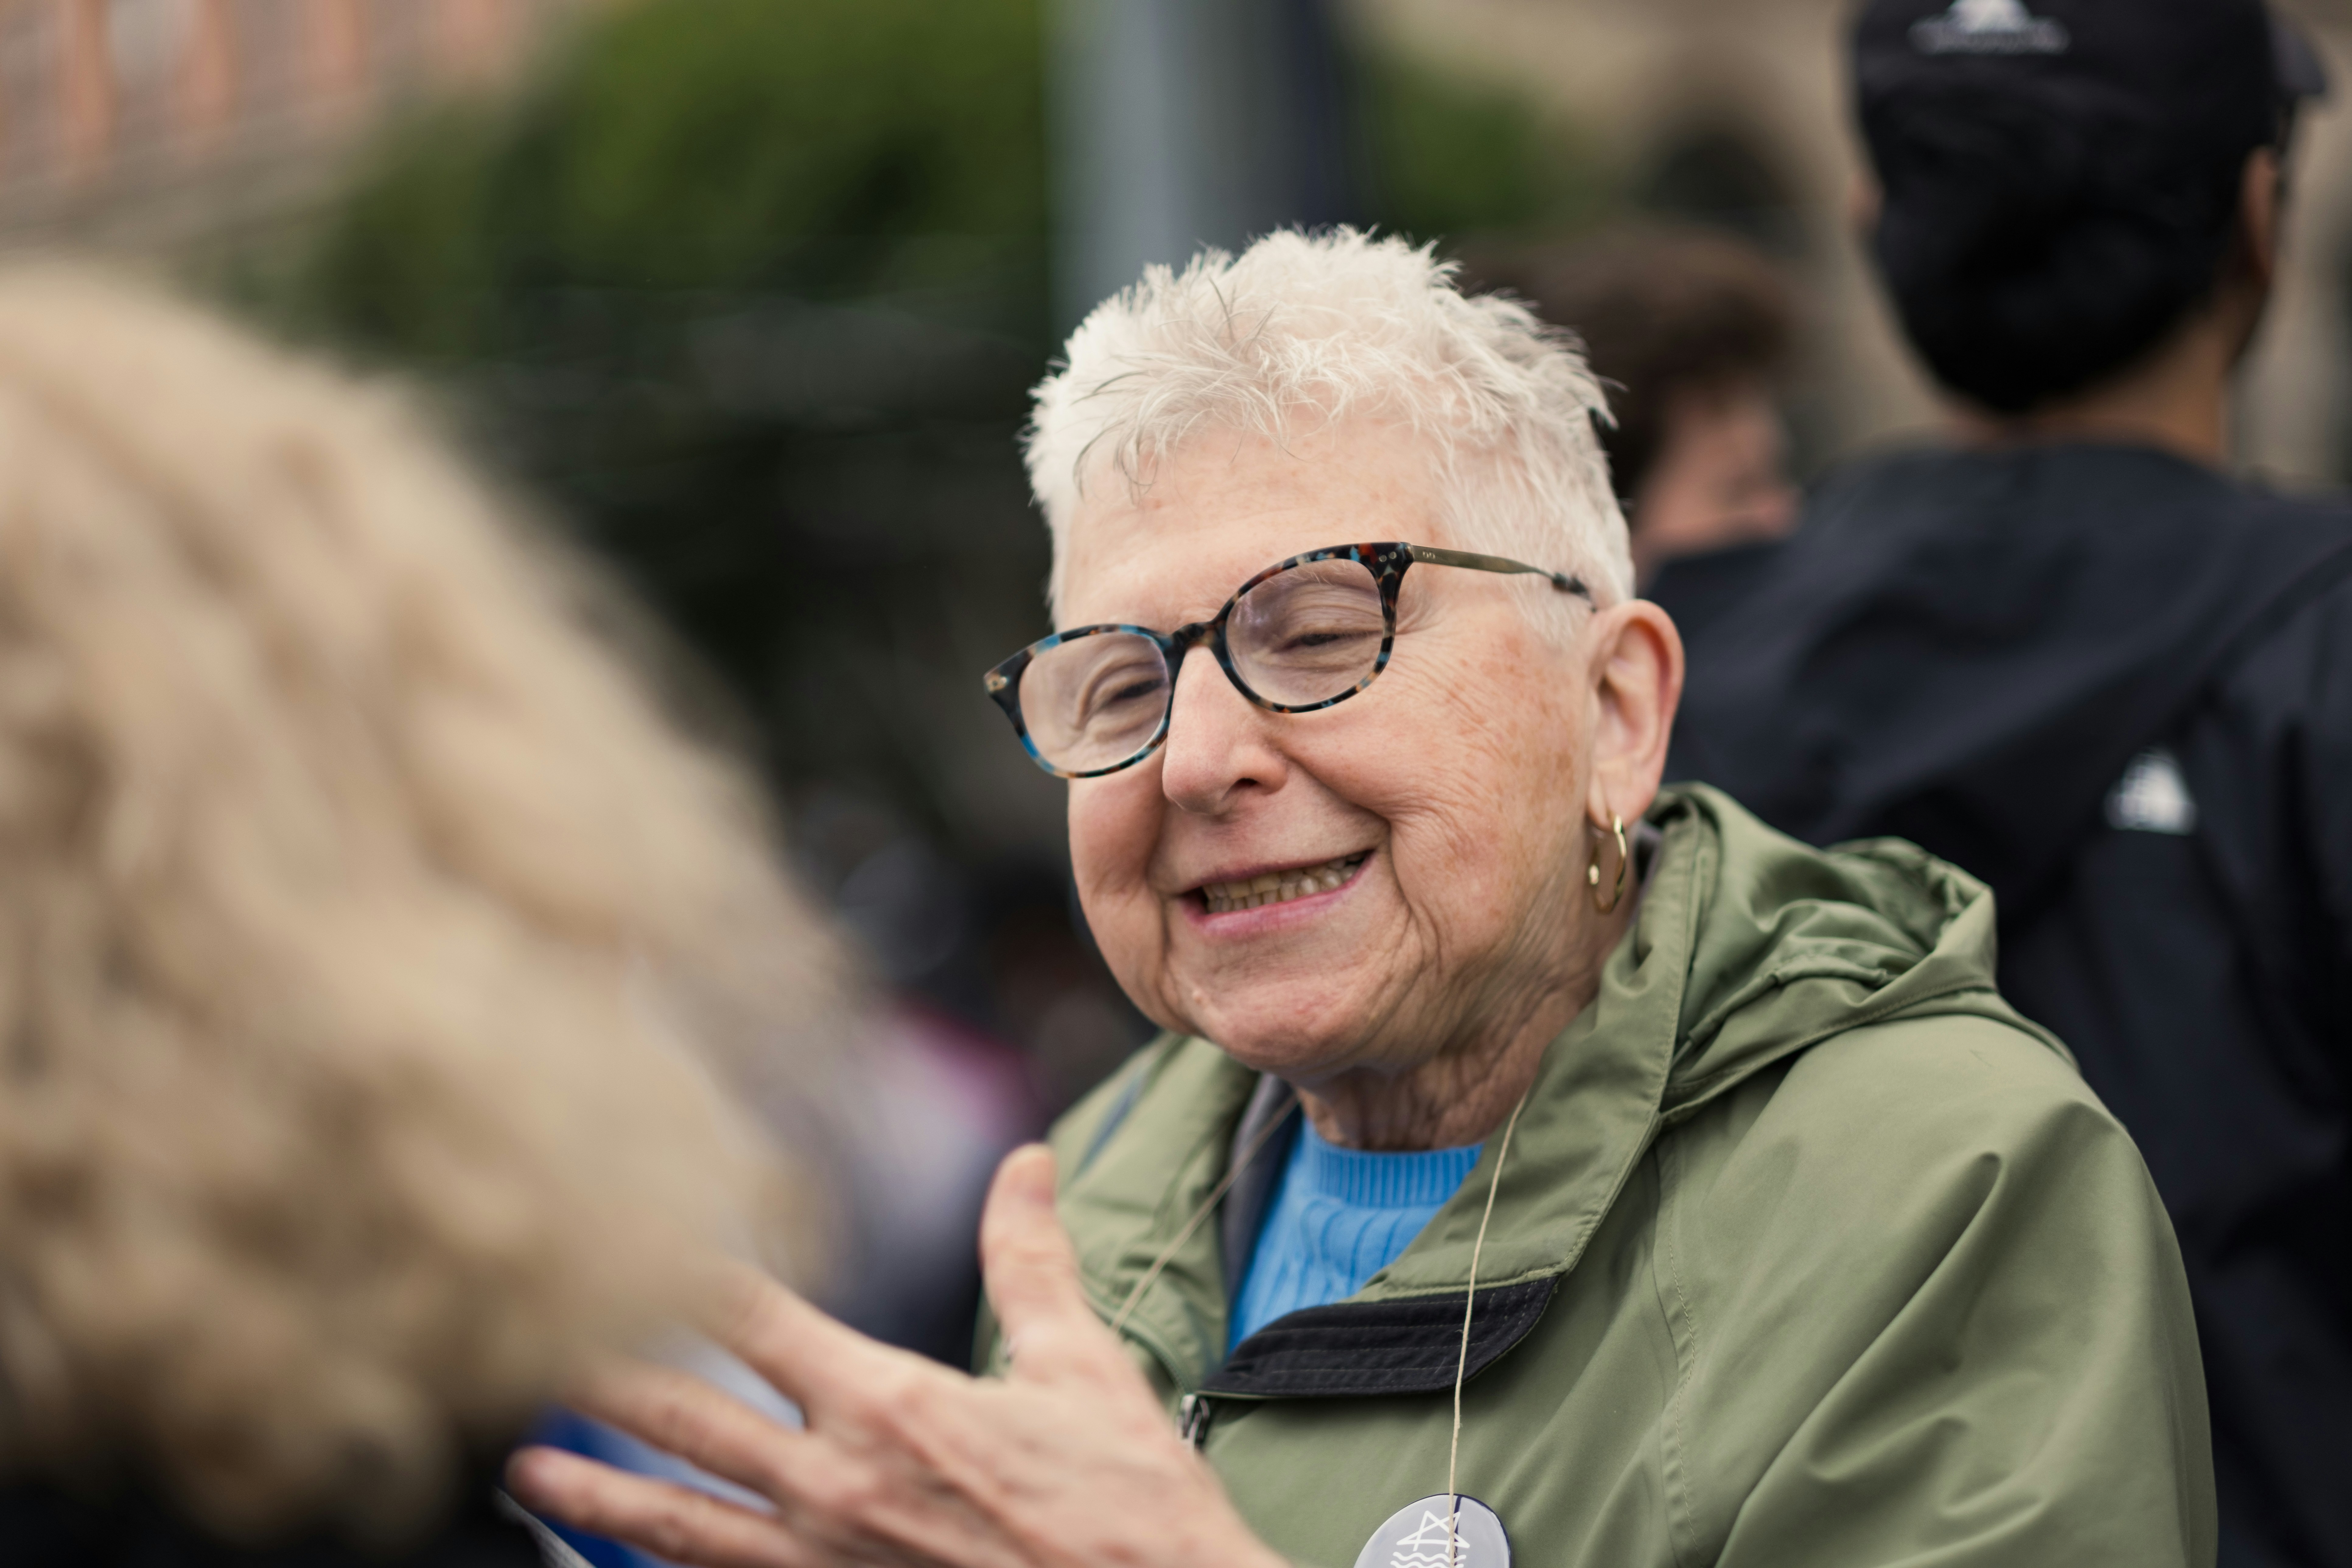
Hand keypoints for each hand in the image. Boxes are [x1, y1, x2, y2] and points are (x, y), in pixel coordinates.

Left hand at [506, 1145, 1287, 1567]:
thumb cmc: (1120, 1504)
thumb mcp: (1081, 1366)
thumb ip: (1032, 1260)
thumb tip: (1026, 1163)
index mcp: (892, 1407)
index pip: (761, 1321)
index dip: (689, 1275)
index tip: (628, 1237)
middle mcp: (839, 1485)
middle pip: (692, 1421)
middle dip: (605, 1379)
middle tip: (522, 1345)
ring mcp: (827, 1562)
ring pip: (678, 1523)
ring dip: (595, 1494)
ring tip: (522, 1473)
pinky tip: (621, 1562)